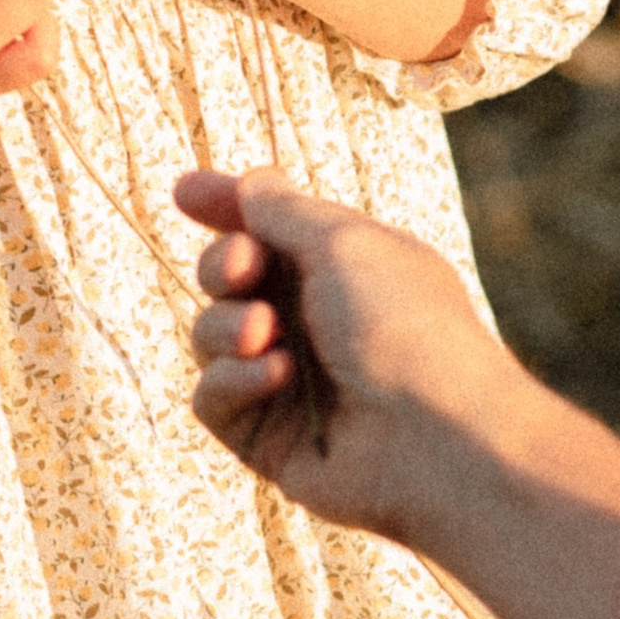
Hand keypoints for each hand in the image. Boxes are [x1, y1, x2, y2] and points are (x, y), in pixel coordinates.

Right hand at [179, 167, 525, 535]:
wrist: (435, 435)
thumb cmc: (404, 326)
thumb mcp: (344, 244)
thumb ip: (284, 212)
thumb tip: (251, 182)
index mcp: (346, 269)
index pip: (272, 230)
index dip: (226, 207)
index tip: (184, 192)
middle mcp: (316, 323)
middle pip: (230, 279)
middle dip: (224, 265)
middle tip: (243, 270)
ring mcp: (290, 382)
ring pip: (212, 335)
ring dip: (226, 325)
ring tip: (265, 333)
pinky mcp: (267, 436)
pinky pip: (213, 397)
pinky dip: (234, 380)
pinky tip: (276, 378)